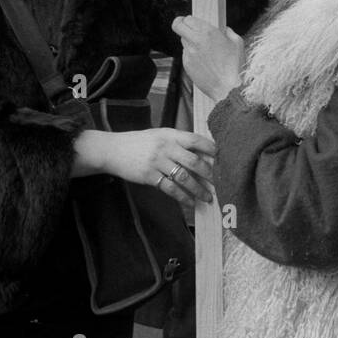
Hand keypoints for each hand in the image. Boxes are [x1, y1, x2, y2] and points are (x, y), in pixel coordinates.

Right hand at [92, 127, 215, 206]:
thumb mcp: (159, 136)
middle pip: (193, 161)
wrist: (113, 149)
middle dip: (209, 174)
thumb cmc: (139, 142)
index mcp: (170, 134)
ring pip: (184, 177)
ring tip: (208, 198)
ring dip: (198, 189)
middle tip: (221, 184)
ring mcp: (157, 162)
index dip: (210, 149)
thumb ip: (177, 142)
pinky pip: (170, 188)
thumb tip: (200, 152)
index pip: (195, 140)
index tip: (223, 158)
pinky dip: (182, 197)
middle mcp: (166, 147)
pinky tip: (190, 203)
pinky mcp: (149, 176)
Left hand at [173, 15, 243, 102]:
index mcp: (207, 32)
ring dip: (190, 41)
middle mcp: (195, 41)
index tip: (193, 21)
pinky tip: (204, 62)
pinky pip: (186, 55)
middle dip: (180, 24)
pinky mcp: (187, 65)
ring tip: (203, 49)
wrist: (227, 89)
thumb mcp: (238, 43)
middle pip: (177, 26)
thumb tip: (225, 30)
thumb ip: (229, 32)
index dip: (190, 19)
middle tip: (186, 26)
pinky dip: (192, 55)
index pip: (188, 19)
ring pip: (183, 41)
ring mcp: (189, 54)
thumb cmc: (235, 66)